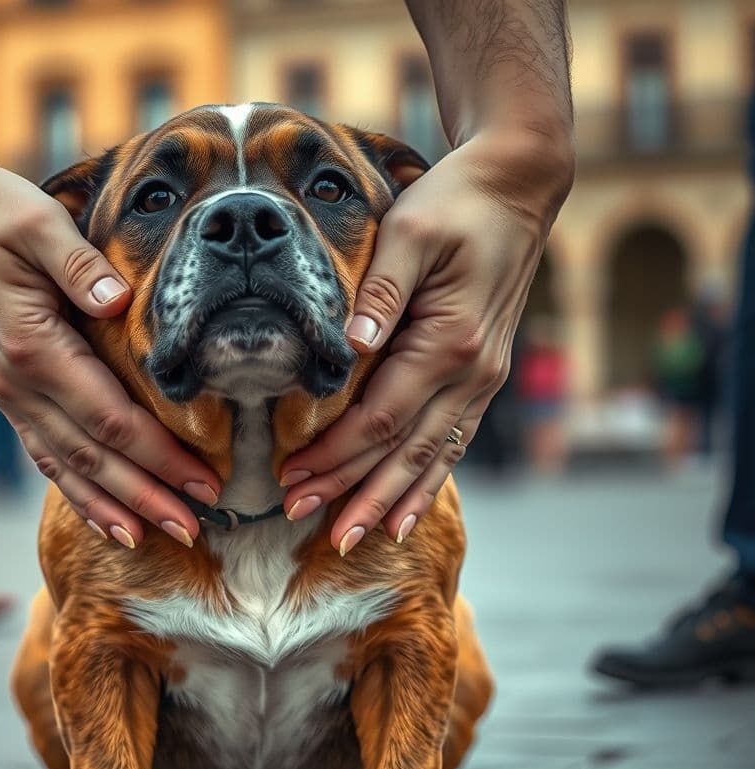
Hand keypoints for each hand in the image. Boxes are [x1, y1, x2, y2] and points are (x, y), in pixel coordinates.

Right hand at [0, 146, 221, 548]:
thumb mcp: (38, 222)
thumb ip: (79, 265)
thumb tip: (120, 301)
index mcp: (31, 347)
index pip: (109, 420)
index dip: (159, 457)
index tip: (205, 482)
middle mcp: (13, 384)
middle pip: (91, 458)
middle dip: (145, 498)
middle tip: (193, 530)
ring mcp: (4, 393)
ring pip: (63, 467)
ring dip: (109, 507)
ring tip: (150, 539)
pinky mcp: (3, 392)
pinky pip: (43, 452)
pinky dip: (74, 488)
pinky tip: (101, 512)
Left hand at [279, 130, 572, 553]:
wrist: (517, 188)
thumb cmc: (456, 204)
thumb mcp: (411, 230)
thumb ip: (381, 290)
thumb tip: (352, 345)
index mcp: (449, 342)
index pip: (381, 419)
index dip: (336, 456)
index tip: (293, 481)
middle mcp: (472, 373)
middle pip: (406, 452)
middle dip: (357, 494)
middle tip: (316, 531)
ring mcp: (482, 379)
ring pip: (432, 458)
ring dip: (392, 501)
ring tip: (356, 538)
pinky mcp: (481, 376)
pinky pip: (452, 442)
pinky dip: (427, 481)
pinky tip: (406, 511)